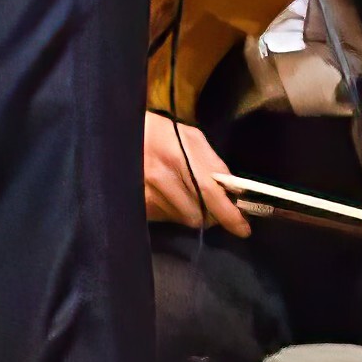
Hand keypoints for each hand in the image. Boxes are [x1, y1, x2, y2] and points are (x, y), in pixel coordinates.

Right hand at [142, 112, 249, 234]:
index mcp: (177, 157)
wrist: (118, 134)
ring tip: (185, 194)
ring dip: (190, 211)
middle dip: (209, 214)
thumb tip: (233, 191)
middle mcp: (159, 178)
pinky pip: (164, 218)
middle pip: (196, 215)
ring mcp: (144, 194)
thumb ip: (212, 164)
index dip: (229, 215)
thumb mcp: (190, 137)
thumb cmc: (159, 132)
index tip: (243, 229)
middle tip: (213, 205)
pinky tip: (169, 196)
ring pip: (180, 219)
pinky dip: (173, 212)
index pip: (210, 194)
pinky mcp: (136, 204)